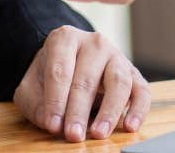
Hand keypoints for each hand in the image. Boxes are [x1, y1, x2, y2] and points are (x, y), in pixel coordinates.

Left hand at [14, 26, 150, 141]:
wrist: (70, 62)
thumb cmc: (50, 76)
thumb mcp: (32, 86)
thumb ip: (35, 103)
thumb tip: (51, 121)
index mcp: (65, 39)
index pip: (60, 71)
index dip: (55, 101)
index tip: (53, 125)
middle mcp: (94, 43)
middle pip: (87, 79)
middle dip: (79, 111)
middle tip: (73, 135)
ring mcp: (116, 56)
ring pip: (118, 82)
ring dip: (109, 111)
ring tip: (99, 134)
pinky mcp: (134, 73)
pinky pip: (142, 90)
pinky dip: (139, 110)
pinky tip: (129, 126)